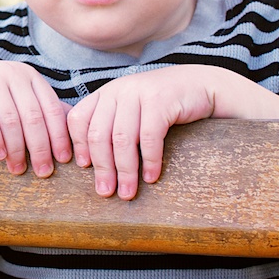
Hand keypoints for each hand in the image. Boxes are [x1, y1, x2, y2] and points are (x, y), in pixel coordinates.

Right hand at [0, 61, 71, 177]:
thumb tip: (74, 135)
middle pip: (34, 116)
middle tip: (44, 172)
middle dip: (41, 147)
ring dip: (17, 148)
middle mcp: (12, 73)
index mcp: (29, 77)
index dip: (60, 135)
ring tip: (18, 170)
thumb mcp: (16, 100)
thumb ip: (41, 112)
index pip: (52, 108)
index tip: (65, 160)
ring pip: (11, 118)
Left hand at [67, 66, 213, 200]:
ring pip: (122, 138)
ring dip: (125, 170)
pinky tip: (151, 177)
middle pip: (99, 134)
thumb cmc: (163, 105)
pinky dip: (149, 161)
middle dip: (102, 167)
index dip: (77, 145)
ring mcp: (139, 92)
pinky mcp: (161, 100)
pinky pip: (149, 137)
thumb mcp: (132, 109)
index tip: (83, 169)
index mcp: (106, 93)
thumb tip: (92, 165)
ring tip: (127, 193)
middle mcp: (119, 89)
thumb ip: (112, 125)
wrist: (201, 85)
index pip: (79, 119)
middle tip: (105, 192)